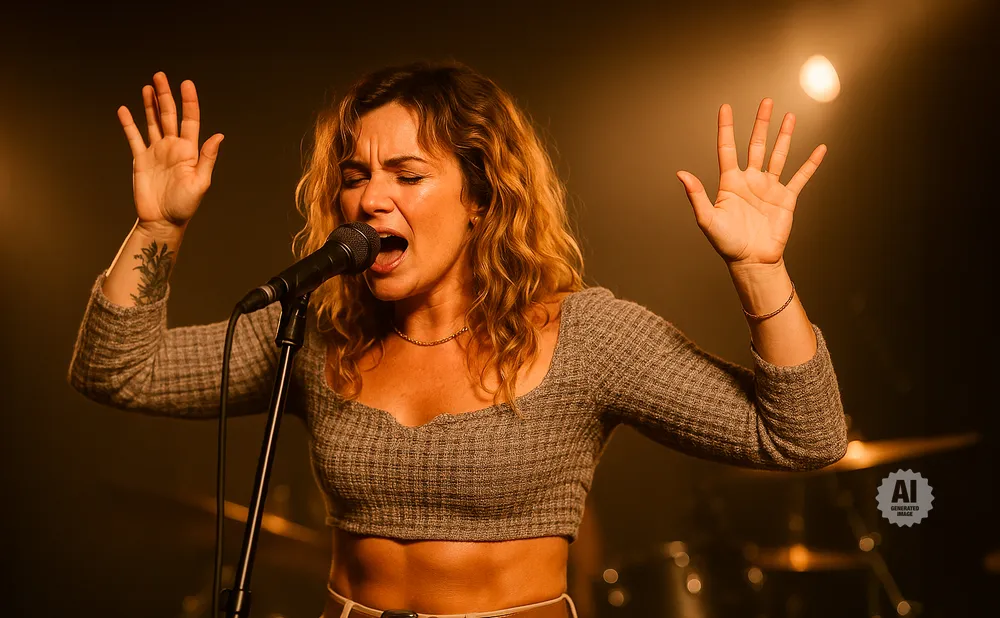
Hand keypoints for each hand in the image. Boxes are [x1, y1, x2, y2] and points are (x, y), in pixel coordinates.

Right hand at [118, 72, 223, 231]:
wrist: (162, 220)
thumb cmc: (185, 205)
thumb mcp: (200, 182)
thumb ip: (207, 158)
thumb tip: (218, 135)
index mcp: (189, 150)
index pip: (190, 120)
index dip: (189, 102)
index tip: (186, 83)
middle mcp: (173, 147)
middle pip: (168, 115)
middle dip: (165, 96)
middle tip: (161, 76)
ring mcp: (156, 152)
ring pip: (152, 122)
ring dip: (150, 104)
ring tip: (148, 86)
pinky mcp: (140, 159)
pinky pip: (133, 137)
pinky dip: (128, 124)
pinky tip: (124, 109)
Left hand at [676, 98, 825, 267]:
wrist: (752, 261)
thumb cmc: (727, 243)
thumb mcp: (708, 219)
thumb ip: (696, 196)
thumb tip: (681, 174)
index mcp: (730, 183)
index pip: (727, 149)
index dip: (726, 128)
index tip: (725, 108)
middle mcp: (751, 181)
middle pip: (756, 145)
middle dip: (761, 123)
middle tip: (767, 101)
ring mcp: (769, 188)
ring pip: (778, 155)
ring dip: (785, 136)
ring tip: (790, 116)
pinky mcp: (786, 198)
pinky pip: (801, 177)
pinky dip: (811, 163)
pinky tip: (820, 149)